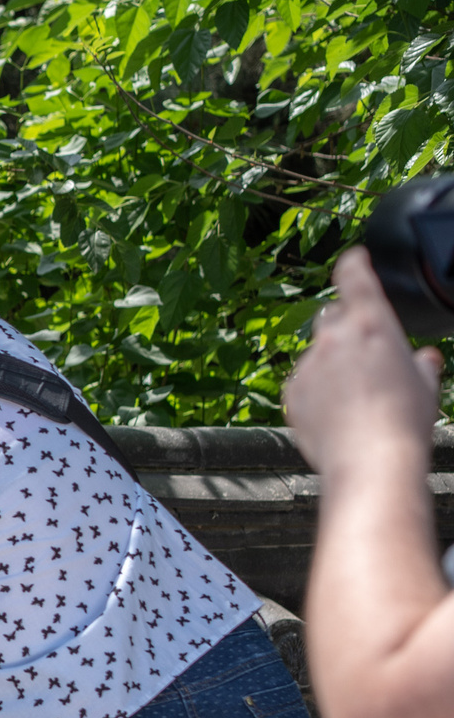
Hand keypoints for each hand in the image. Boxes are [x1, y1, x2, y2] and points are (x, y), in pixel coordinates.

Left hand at [285, 248, 444, 470]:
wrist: (370, 459)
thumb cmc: (404, 421)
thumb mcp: (426, 385)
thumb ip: (421, 364)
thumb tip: (425, 359)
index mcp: (372, 323)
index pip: (355, 277)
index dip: (354, 264)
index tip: (353, 258)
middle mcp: (334, 337)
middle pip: (332, 317)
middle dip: (344, 326)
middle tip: (363, 352)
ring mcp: (308, 364)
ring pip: (317, 354)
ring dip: (330, 365)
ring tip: (355, 399)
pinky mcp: (291, 392)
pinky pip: (302, 383)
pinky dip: (315, 391)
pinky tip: (336, 414)